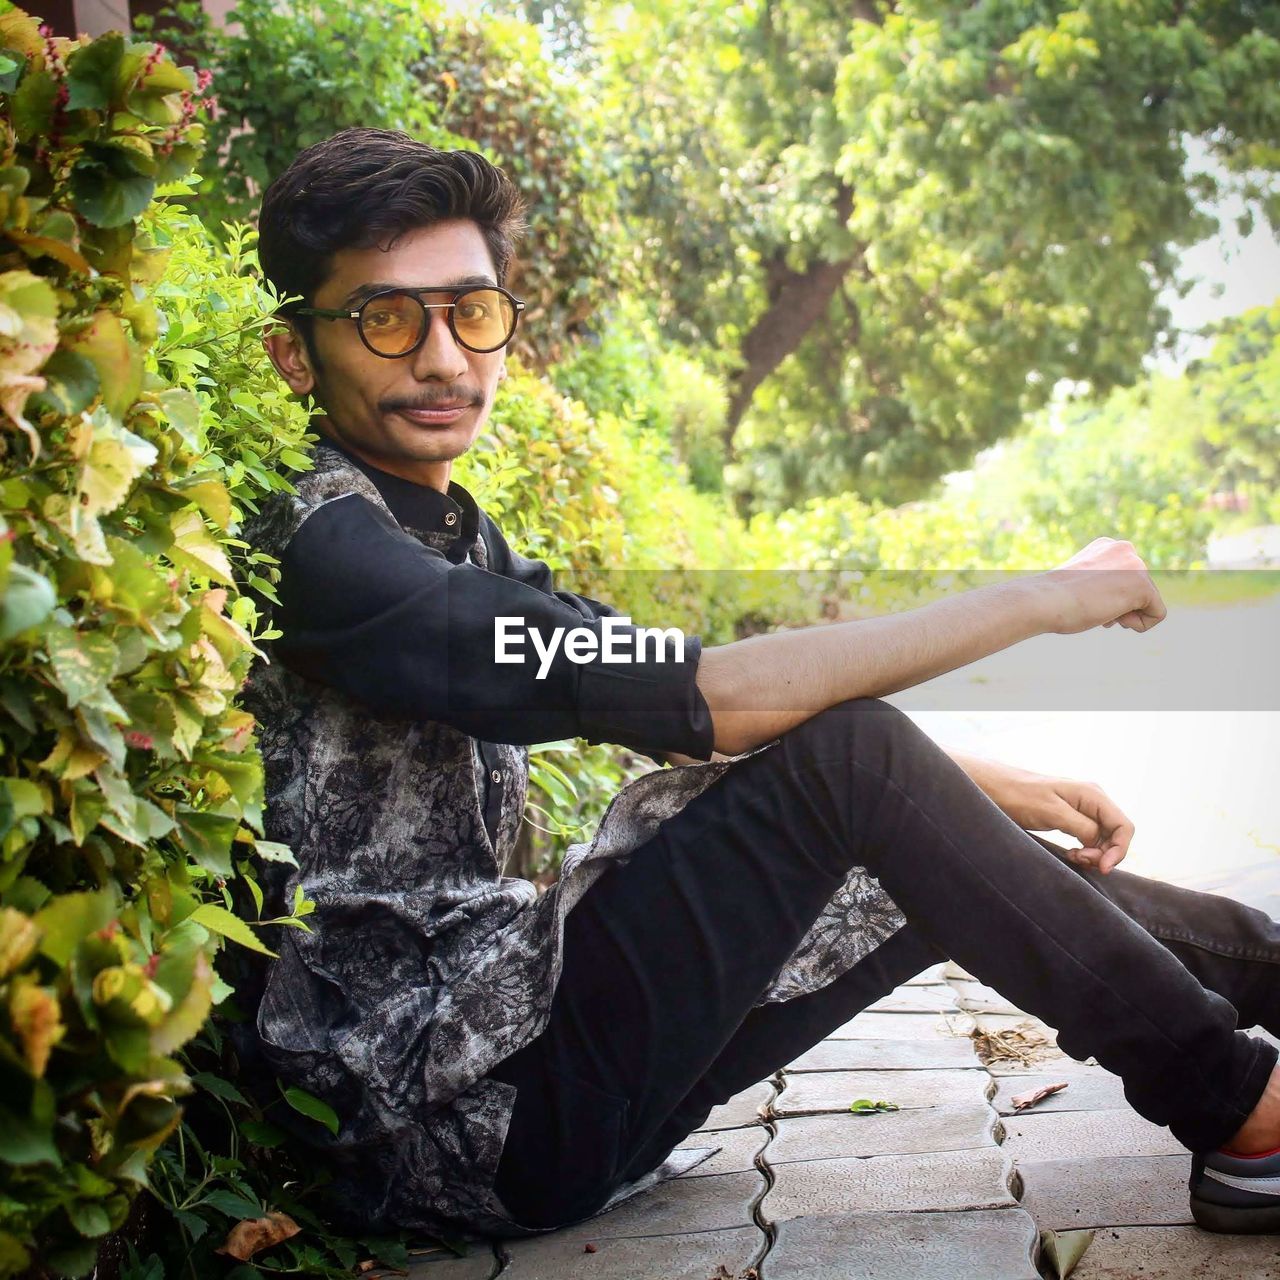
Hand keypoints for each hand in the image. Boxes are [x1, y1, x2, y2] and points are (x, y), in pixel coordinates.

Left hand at [958, 754, 1134, 873]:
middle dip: (1104, 853)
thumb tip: (1100, 842)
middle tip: (1080, 860)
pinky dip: (1085, 849)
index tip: (1101, 867)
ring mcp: (1082, 807)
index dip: (1119, 850)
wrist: (994, 787)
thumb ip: (1082, 827)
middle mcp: (1092, 799)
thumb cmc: (1019, 797)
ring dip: (1094, 853)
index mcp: (1092, 795)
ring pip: (1103, 838)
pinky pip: (1089, 837)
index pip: (1124, 827)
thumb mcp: (1052, 813)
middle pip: (1116, 834)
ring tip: (1073, 857)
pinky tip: (1071, 854)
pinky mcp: (1071, 816)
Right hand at [1037, 537, 1166, 634]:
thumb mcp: (1080, 583)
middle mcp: (1126, 549)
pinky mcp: (1142, 585)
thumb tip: (1120, 600)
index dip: (1109, 598)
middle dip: (1119, 606)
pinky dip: (1138, 625)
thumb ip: (1101, 583)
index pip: (1126, 581)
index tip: (1086, 598)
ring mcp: (1136, 565)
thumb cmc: (1053, 599)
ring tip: (1098, 609)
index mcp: (1108, 546)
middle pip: (1139, 591)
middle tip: (1092, 606)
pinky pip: (1157, 614)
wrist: (1043, 601)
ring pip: (1148, 603)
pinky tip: (1112, 617)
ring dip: (1125, 615)